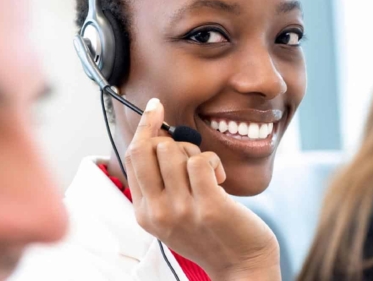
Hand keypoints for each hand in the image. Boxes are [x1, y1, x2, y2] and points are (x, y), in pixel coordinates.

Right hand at [123, 98, 280, 280]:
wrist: (240, 265)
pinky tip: (221, 178)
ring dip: (197, 153)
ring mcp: (181, 211)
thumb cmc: (212, 233)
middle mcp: (157, 213)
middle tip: (193, 158)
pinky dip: (213, 162)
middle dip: (173, 141)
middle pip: (149, 149)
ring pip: (174, 151)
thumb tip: (160, 136)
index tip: (155, 107)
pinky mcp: (208, 206)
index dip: (145, 127)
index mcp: (144, 213)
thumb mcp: (174, 213)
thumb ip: (161, 183)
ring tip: (210, 175)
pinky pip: (201, 161)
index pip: (132, 157)